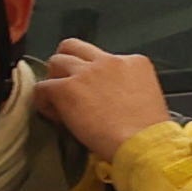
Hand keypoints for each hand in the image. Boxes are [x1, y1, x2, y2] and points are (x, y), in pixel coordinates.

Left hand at [33, 39, 171, 157]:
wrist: (141, 143)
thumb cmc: (148, 131)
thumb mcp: (148, 96)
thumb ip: (127, 86)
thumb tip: (110, 95)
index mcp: (134, 62)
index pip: (105, 57)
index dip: (95, 73)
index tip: (95, 91)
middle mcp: (109, 61)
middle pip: (75, 47)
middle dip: (68, 61)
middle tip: (67, 82)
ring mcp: (85, 72)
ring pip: (56, 61)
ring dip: (55, 78)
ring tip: (58, 99)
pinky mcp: (66, 88)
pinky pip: (43, 87)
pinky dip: (44, 100)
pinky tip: (53, 114)